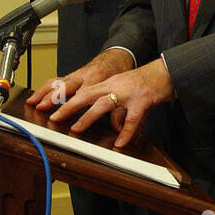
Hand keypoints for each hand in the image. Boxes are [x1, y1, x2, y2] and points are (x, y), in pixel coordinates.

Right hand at [27, 49, 133, 113]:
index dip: (74, 104)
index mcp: (98, 79)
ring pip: (57, 82)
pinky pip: (54, 81)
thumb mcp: (123, 90)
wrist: (117, 56)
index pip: (84, 93)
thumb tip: (117, 129)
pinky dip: (43, 89)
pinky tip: (34, 98)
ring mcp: (76, 75)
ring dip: (43, 93)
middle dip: (53, 98)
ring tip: (32, 103)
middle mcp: (84, 76)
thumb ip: (119, 111)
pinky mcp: (71, 76)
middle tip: (42, 108)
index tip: (65, 115)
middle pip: (66, 87)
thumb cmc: (119, 73)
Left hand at [48, 57, 174, 147]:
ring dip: (88, 117)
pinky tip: (120, 143)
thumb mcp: (123, 86)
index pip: (82, 90)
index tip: (47, 106)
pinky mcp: (143, 101)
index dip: (64, 98)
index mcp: (109, 82)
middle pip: (87, 95)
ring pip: (104, 104)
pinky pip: (132, 119)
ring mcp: (128, 93)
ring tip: (76, 129)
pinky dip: (125, 132)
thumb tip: (97, 114)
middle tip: (54, 117)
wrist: (167, 71)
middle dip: (68, 106)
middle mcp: (115, 86)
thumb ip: (110, 98)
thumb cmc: (146, 80)